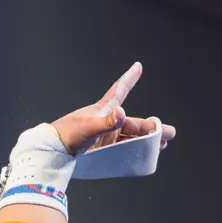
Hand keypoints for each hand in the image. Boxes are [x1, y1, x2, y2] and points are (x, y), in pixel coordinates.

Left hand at [50, 63, 176, 153]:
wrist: (53, 151)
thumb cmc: (68, 134)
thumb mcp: (89, 127)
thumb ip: (107, 121)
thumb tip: (122, 112)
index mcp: (104, 110)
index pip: (120, 91)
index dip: (129, 79)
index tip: (137, 66)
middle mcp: (107, 122)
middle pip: (135, 124)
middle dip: (152, 128)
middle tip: (168, 133)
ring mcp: (105, 136)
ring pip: (131, 138)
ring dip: (146, 141)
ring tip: (162, 145)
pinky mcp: (102, 149)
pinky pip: (123, 149)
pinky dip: (135, 151)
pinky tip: (145, 156)